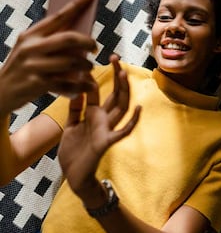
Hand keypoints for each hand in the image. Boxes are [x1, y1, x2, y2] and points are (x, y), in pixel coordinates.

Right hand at [0, 0, 97, 116]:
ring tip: (90, 67)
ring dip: (87, 65)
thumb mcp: (29, 48)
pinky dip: (82, 86)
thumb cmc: (22, 68)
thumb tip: (80, 37)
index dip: (77, 4)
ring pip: (72, 62)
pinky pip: (68, 84)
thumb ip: (49, 41)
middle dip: (88, 41)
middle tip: (95, 47)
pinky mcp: (38, 84)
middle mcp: (31, 47)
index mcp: (31, 35)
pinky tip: (89, 85)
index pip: (58, 16)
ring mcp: (34, 66)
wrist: (0, 92)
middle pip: (69, 38)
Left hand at [58, 55, 140, 203]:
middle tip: (116, 58)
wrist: (73, 174)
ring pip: (120, 108)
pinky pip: (123, 131)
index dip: (99, 76)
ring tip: (124, 74)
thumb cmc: (73, 151)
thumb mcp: (70, 125)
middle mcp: (103, 120)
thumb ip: (75, 108)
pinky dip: (131, 121)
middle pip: (114, 95)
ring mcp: (107, 130)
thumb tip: (77, 88)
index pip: (100, 92)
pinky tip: (138, 109)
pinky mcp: (107, 142)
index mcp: (93, 115)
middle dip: (116, 77)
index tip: (98, 61)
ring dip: (123, 92)